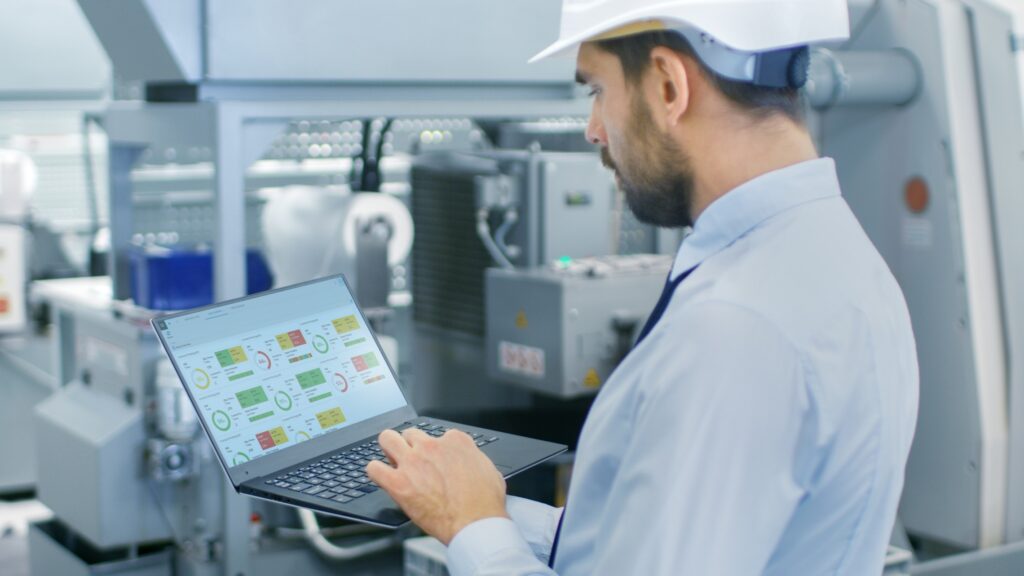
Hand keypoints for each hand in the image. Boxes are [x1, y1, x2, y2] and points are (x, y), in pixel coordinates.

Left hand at [367, 427, 507, 543]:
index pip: (438, 435)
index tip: (436, 461)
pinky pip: (374, 468)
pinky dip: (375, 472)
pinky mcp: (398, 483)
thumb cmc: (485, 503)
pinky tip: (382, 478)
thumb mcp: (489, 471)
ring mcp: (413, 463)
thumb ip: (473, 459)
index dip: (436, 450)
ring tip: (391, 461)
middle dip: (410, 446)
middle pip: (410, 434)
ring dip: (388, 449)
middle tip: (412, 461)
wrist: (476, 524)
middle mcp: (431, 447)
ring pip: (387, 439)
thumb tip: (470, 461)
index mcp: (455, 442)